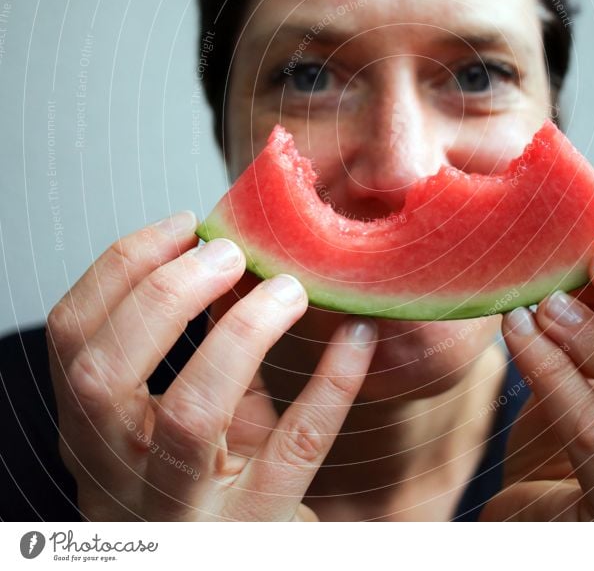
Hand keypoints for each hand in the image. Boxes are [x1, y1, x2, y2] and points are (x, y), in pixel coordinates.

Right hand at [46, 211, 375, 520]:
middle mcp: (118, 479)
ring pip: (189, 413)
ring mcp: (183, 514)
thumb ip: (177, 354)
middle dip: (165, 292)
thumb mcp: (168, 424)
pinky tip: (357, 336)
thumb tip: (217, 253)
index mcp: (92, 437)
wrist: (239, 563)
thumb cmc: (209, 485)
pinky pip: (294, 448)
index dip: (122, 267)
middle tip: (230, 252)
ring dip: (240, 332)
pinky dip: (330, 382)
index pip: (69, 338)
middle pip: (103, 373)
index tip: (183, 225)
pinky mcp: (254, 530)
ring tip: (288, 288)